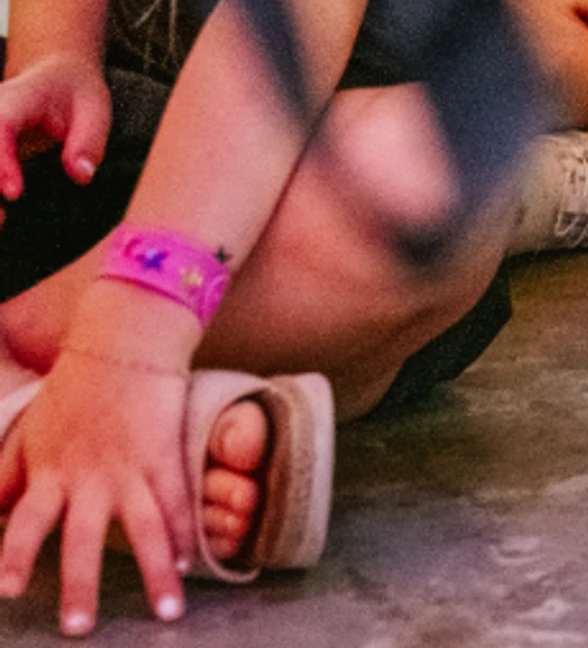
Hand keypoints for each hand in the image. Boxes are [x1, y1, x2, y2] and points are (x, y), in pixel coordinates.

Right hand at [0, 60, 112, 220]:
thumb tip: (81, 176)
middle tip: (3, 221)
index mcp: (13, 100)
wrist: (53, 76)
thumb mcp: (94, 109)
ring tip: (3, 222)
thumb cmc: (74, 94)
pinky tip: (1, 218)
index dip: (0, 163)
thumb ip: (87, 141)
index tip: (15, 193)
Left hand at [0, 340, 193, 634]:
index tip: (7, 592)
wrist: (124, 345)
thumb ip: (5, 478)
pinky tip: (191, 563)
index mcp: (49, 473)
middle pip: (83, 538)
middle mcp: (90, 477)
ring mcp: (134, 468)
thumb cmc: (69, 394)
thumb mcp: (27, 435)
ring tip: (168, 614)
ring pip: (148, 529)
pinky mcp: (167, 457)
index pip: (24, 523)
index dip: (15, 557)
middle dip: (80, 584)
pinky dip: (186, 535)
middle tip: (78, 628)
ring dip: (157, 575)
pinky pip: (179, 503)